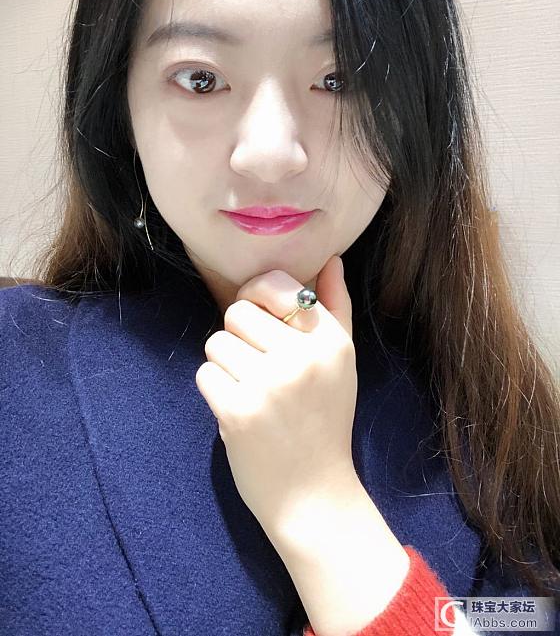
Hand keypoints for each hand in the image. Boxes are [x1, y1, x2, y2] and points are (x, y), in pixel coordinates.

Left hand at [194, 255, 358, 536]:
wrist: (314, 495)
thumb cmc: (324, 422)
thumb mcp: (342, 363)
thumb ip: (336, 308)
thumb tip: (330, 260)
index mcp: (329, 340)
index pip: (274, 284)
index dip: (256, 296)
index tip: (258, 319)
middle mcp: (302, 357)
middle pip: (236, 311)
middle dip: (238, 336)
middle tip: (255, 367)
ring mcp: (269, 384)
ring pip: (217, 342)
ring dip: (224, 366)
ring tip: (249, 391)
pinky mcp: (239, 411)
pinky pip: (205, 373)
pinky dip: (215, 390)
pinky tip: (238, 410)